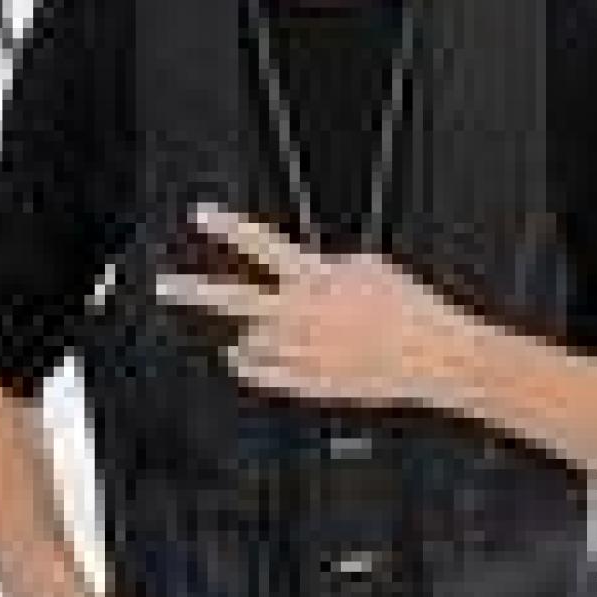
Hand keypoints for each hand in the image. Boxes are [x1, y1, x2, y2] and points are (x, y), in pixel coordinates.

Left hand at [154, 200, 473, 410]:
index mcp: (316, 279)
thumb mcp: (369, 266)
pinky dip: (248, 364)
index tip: (199, 213)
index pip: (262, 245)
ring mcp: (301, 352)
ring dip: (246, 333)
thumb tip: (304, 271)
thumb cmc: (409, 307)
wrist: (433, 355)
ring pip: (248, 342)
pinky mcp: (307, 383)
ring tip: (256, 328)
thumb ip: (326, 266)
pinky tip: (241, 358)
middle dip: (194, 290)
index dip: (229, 227)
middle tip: (163, 283)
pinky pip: (261, 374)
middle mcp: (301, 316)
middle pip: (235, 300)